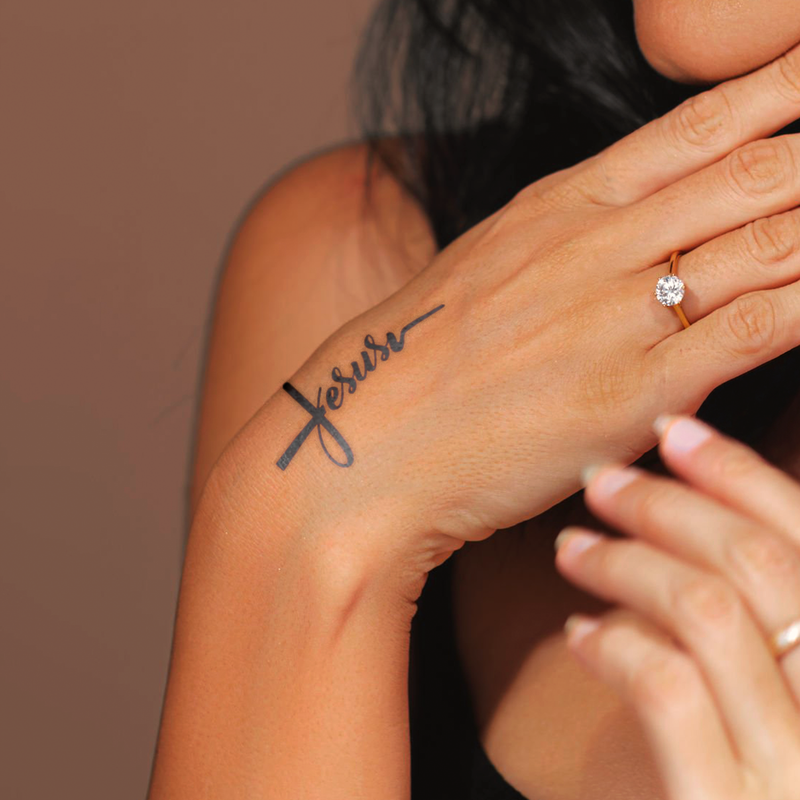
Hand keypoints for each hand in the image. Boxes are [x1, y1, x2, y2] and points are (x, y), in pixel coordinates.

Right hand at [228, 40, 799, 590]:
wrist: (364, 445)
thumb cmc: (417, 365)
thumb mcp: (487, 274)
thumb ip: (565, 250)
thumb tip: (634, 242)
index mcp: (558, 207)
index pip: (700, 125)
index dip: (783, 93)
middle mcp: (595, 244)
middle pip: (755, 171)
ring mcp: (615, 314)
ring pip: (768, 240)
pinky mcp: (628, 393)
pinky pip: (754, 331)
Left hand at [554, 413, 799, 798]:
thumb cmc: (738, 769)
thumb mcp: (770, 689)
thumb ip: (753, 613)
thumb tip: (693, 512)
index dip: (739, 470)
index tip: (672, 428)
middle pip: (758, 561)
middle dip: (667, 503)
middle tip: (599, 480)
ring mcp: (794, 764)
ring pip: (707, 608)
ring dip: (624, 561)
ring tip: (570, 549)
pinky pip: (668, 687)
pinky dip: (614, 644)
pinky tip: (581, 635)